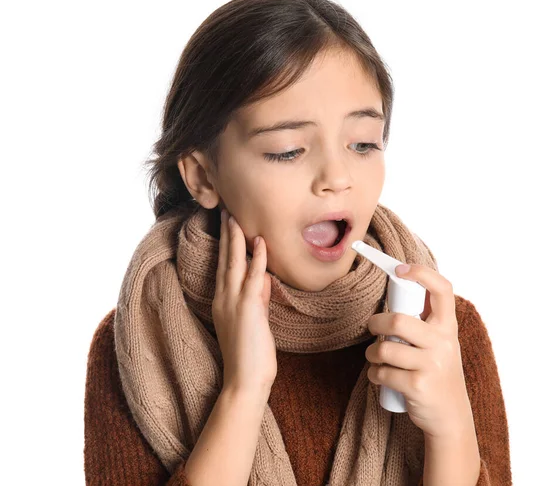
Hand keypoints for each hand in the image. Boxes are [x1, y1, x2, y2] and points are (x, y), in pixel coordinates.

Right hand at [212, 208, 276, 396]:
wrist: (245, 380)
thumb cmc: (251, 354)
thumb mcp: (255, 319)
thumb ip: (258, 296)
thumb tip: (264, 275)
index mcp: (223, 301)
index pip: (223, 266)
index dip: (225, 245)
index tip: (227, 226)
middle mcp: (223, 297)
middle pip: (224, 259)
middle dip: (226, 234)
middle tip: (226, 212)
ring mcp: (233, 302)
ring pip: (233, 263)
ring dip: (235, 238)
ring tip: (235, 217)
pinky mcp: (247, 308)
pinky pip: (252, 277)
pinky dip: (256, 257)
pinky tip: (259, 240)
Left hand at [365, 264, 473, 438]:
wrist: (450, 417)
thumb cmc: (437, 371)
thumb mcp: (440, 343)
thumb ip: (424, 321)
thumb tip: (395, 291)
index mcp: (448, 327)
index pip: (442, 289)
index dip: (421, 273)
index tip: (400, 269)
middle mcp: (444, 343)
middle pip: (398, 321)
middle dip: (376, 324)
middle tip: (373, 328)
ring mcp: (432, 365)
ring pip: (385, 349)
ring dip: (372, 354)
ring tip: (376, 358)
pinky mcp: (418, 386)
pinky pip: (382, 373)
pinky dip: (374, 375)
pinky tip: (380, 377)